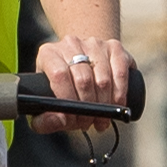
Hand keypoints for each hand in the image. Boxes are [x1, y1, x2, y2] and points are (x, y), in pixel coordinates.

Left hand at [31, 32, 132, 152]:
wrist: (85, 62)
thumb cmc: (65, 88)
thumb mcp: (50, 101)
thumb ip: (46, 119)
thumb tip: (55, 122)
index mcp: (49, 54)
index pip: (59, 75)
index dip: (68, 100)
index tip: (73, 119)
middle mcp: (71, 44)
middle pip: (83, 79)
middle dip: (88, 108)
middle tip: (88, 122)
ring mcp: (94, 43)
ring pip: (103, 79)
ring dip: (105, 105)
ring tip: (101, 118)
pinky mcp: (115, 47)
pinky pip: (121, 73)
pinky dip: (120, 95)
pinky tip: (116, 106)